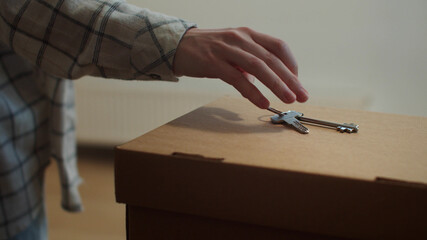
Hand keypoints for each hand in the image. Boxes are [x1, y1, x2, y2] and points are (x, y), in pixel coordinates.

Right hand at [173, 27, 308, 108]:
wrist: (178, 45)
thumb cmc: (208, 49)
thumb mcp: (233, 51)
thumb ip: (249, 63)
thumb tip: (263, 81)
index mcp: (248, 35)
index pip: (278, 46)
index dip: (291, 64)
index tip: (297, 81)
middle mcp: (241, 39)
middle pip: (272, 59)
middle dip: (290, 79)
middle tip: (302, 95)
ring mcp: (227, 49)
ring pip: (258, 66)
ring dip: (276, 84)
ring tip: (287, 99)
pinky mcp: (213, 62)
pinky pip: (237, 78)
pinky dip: (252, 91)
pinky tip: (262, 102)